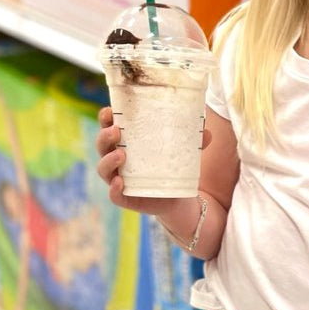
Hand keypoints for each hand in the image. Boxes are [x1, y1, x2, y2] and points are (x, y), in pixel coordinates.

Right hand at [95, 106, 210, 214]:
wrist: (178, 198)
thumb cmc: (173, 168)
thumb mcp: (183, 153)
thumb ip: (194, 142)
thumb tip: (206, 131)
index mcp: (127, 143)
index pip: (109, 127)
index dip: (106, 119)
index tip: (110, 111)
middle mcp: (117, 160)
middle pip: (102, 146)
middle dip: (105, 137)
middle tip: (116, 131)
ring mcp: (119, 179)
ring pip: (104, 169)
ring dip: (108, 160)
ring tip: (121, 155)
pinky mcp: (125, 198)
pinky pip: (114, 195)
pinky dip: (114, 189)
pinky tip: (120, 182)